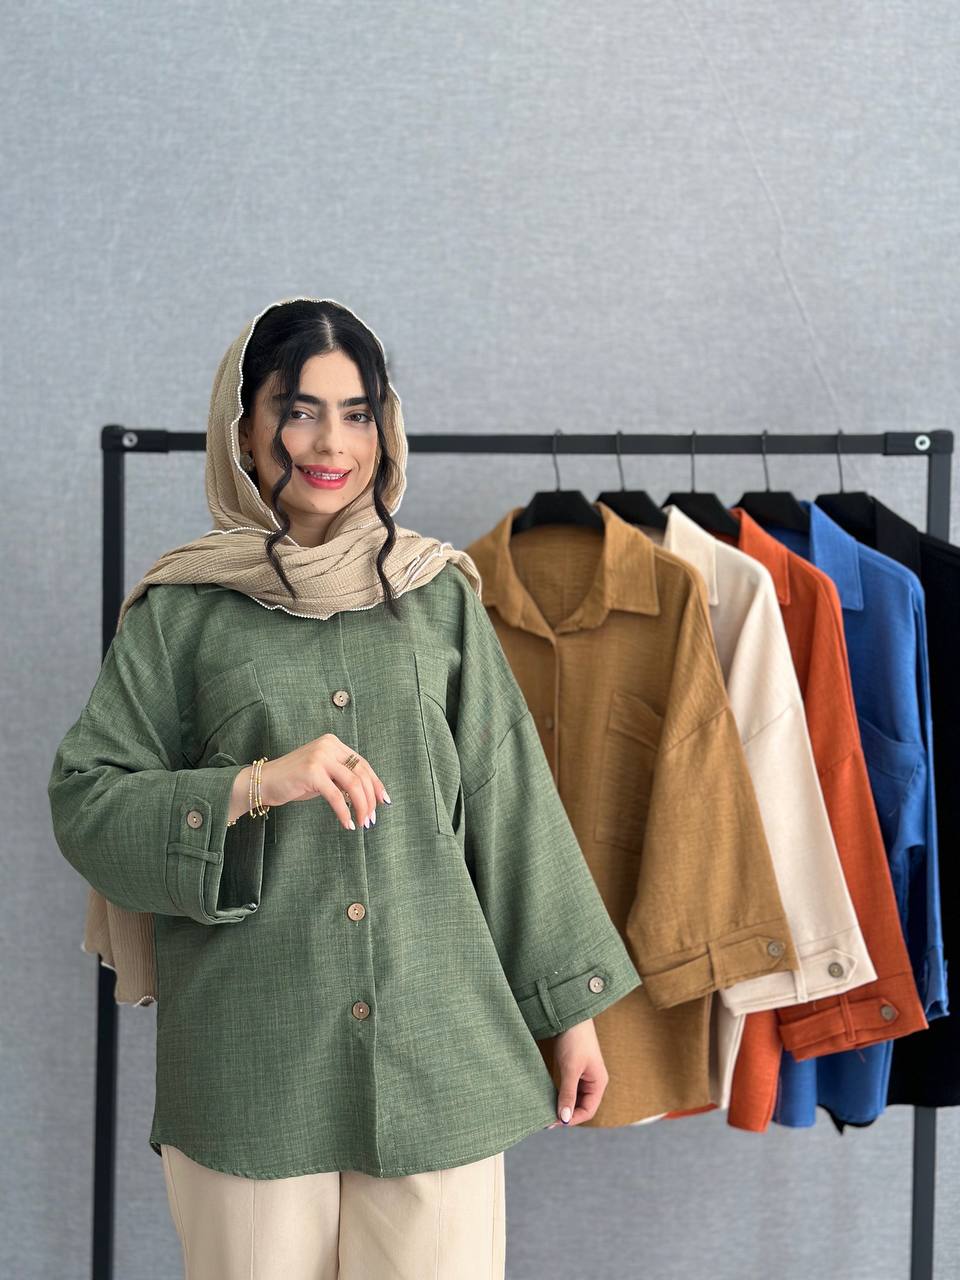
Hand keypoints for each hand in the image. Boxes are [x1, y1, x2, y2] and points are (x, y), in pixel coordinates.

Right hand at [254, 734, 390, 829]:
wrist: (263, 782)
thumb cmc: (294, 781)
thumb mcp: (323, 775)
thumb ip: (342, 778)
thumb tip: (367, 796)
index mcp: (333, 743)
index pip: (362, 764)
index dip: (375, 783)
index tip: (383, 801)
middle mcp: (328, 746)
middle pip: (361, 773)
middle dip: (370, 799)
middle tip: (371, 819)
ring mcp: (320, 757)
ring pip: (353, 784)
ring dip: (361, 806)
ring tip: (363, 823)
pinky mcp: (312, 772)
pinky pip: (336, 796)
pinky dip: (344, 812)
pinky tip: (347, 824)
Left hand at [546, 1018, 608, 1127]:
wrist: (570, 1016)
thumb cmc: (575, 1040)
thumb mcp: (571, 1069)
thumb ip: (568, 1094)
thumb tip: (564, 1118)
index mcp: (598, 1083)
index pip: (588, 1110)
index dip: (572, 1119)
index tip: (554, 1123)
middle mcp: (593, 1082)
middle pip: (581, 1107)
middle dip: (566, 1114)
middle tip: (546, 1121)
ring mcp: (583, 1076)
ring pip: (574, 1099)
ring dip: (562, 1106)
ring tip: (546, 1112)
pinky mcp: (573, 1070)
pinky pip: (568, 1089)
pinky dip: (560, 1096)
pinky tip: (548, 1099)